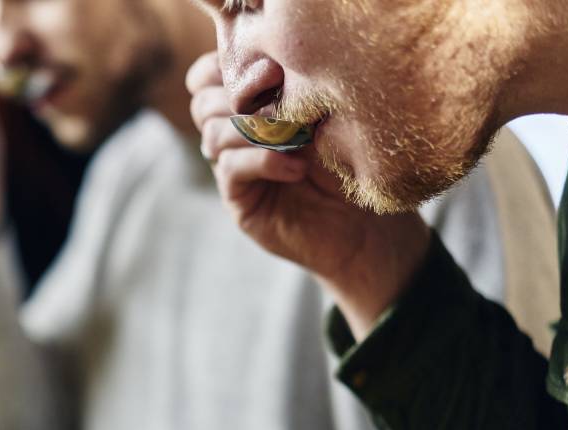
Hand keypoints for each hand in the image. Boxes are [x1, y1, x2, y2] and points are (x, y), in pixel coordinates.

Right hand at [187, 52, 430, 338]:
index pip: (206, 76)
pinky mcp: (238, 199)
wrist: (365, 224)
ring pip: (213, 134)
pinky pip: (231, 169)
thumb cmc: (349, 161)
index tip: (270, 69)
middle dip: (238, 95)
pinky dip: (261, 161)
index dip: (224, 67)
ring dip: (253, 129)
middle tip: (279, 97)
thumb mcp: (322, 114)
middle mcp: (233, 135)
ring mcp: (232, 168)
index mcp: (247, 105)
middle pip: (202, 102)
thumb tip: (268, 68)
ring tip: (295, 138)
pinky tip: (294, 168)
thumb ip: (289, 90)